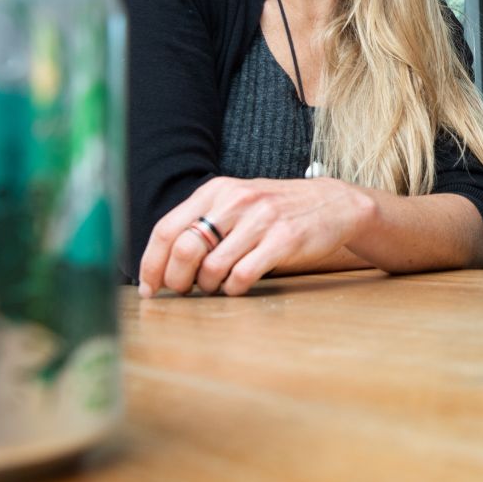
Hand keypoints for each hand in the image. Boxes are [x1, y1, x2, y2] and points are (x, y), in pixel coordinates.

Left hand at [138, 176, 378, 296]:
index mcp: (216, 191)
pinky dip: (234, 289)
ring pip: (212, 268)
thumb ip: (204, 221)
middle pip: (184, 250)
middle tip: (184, 291)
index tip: (150, 287)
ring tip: (216, 287)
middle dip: (177, 280)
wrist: (332, 204)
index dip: (151, 264)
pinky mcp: (283, 240)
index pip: (166, 229)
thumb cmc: (277, 210)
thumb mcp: (237, 202)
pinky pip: (243, 276)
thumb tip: (164, 261)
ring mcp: (260, 220)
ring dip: (208, 287)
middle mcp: (235, 201)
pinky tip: (238, 286)